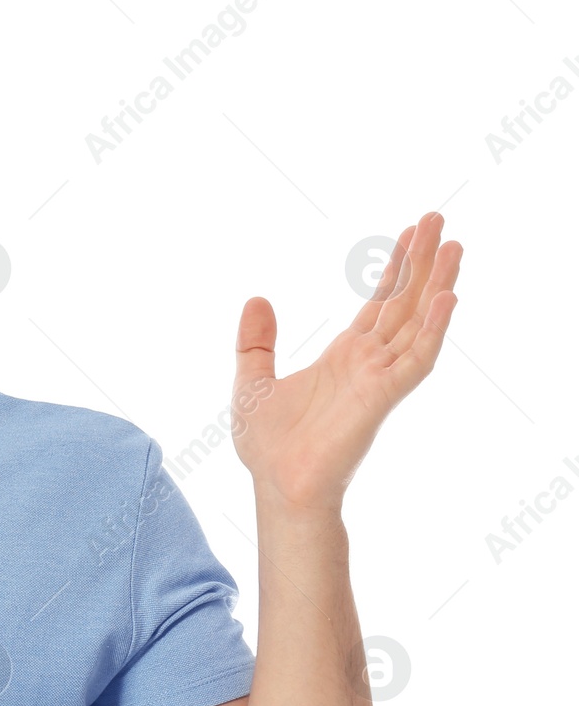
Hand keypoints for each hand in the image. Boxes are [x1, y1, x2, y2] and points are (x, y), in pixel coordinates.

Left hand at [230, 210, 462, 513]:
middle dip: (421, 261)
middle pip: (403, 302)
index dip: (395, 269)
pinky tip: (446, 297)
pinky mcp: (382, 396)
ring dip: (436, 283)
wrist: (278, 485)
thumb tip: (257, 299)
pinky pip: (416, 358)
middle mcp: (368, 362)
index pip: (379, 304)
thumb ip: (256, 341)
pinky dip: (432, 328)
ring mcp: (379, 377)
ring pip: (417, 321)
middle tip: (438, 219)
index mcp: (344, 357)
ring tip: (454, 245)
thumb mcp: (252, 380)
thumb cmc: (269, 445)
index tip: (410, 233)